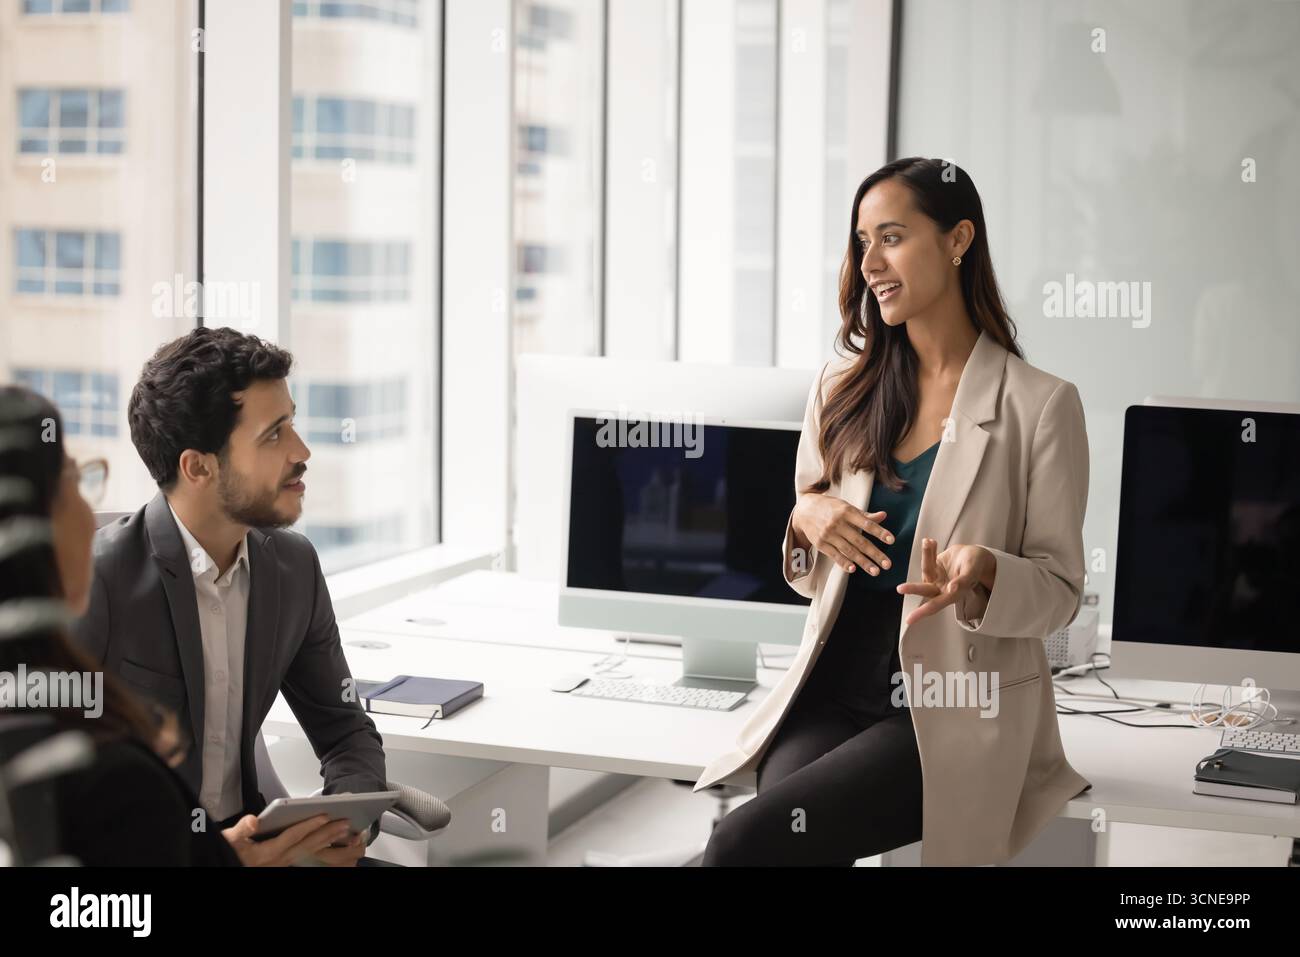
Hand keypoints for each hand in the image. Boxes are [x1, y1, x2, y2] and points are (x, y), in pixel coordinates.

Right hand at [221, 813, 358, 866]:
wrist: (230, 866)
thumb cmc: (232, 853)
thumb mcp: (230, 840)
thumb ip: (241, 830)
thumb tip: (253, 820)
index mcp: (268, 852)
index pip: (293, 836)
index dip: (308, 825)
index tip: (324, 815)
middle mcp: (280, 860)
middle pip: (308, 845)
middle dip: (328, 833)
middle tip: (345, 822)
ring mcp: (286, 864)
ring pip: (312, 852)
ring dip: (330, 841)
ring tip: (346, 831)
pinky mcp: (288, 865)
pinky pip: (311, 858)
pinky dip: (326, 851)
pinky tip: (337, 843)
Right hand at [791, 492, 894, 576]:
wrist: (805, 510)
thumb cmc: (830, 508)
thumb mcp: (847, 507)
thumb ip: (865, 515)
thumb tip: (884, 515)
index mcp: (847, 512)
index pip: (867, 524)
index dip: (880, 532)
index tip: (891, 540)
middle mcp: (838, 524)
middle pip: (859, 541)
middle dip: (874, 554)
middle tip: (887, 564)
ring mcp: (828, 535)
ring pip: (849, 551)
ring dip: (863, 562)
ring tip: (875, 571)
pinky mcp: (821, 544)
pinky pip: (835, 555)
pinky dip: (844, 563)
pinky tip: (853, 569)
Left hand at [895, 539, 995, 625]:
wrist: (974, 554)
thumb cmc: (975, 565)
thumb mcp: (972, 571)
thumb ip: (963, 580)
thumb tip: (951, 589)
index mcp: (952, 595)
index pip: (935, 605)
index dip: (922, 613)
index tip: (909, 620)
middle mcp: (942, 589)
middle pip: (925, 590)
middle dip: (913, 588)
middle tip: (901, 588)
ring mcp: (936, 578)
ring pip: (926, 569)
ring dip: (927, 555)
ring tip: (929, 542)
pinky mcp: (933, 567)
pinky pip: (928, 559)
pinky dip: (928, 550)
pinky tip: (930, 542)